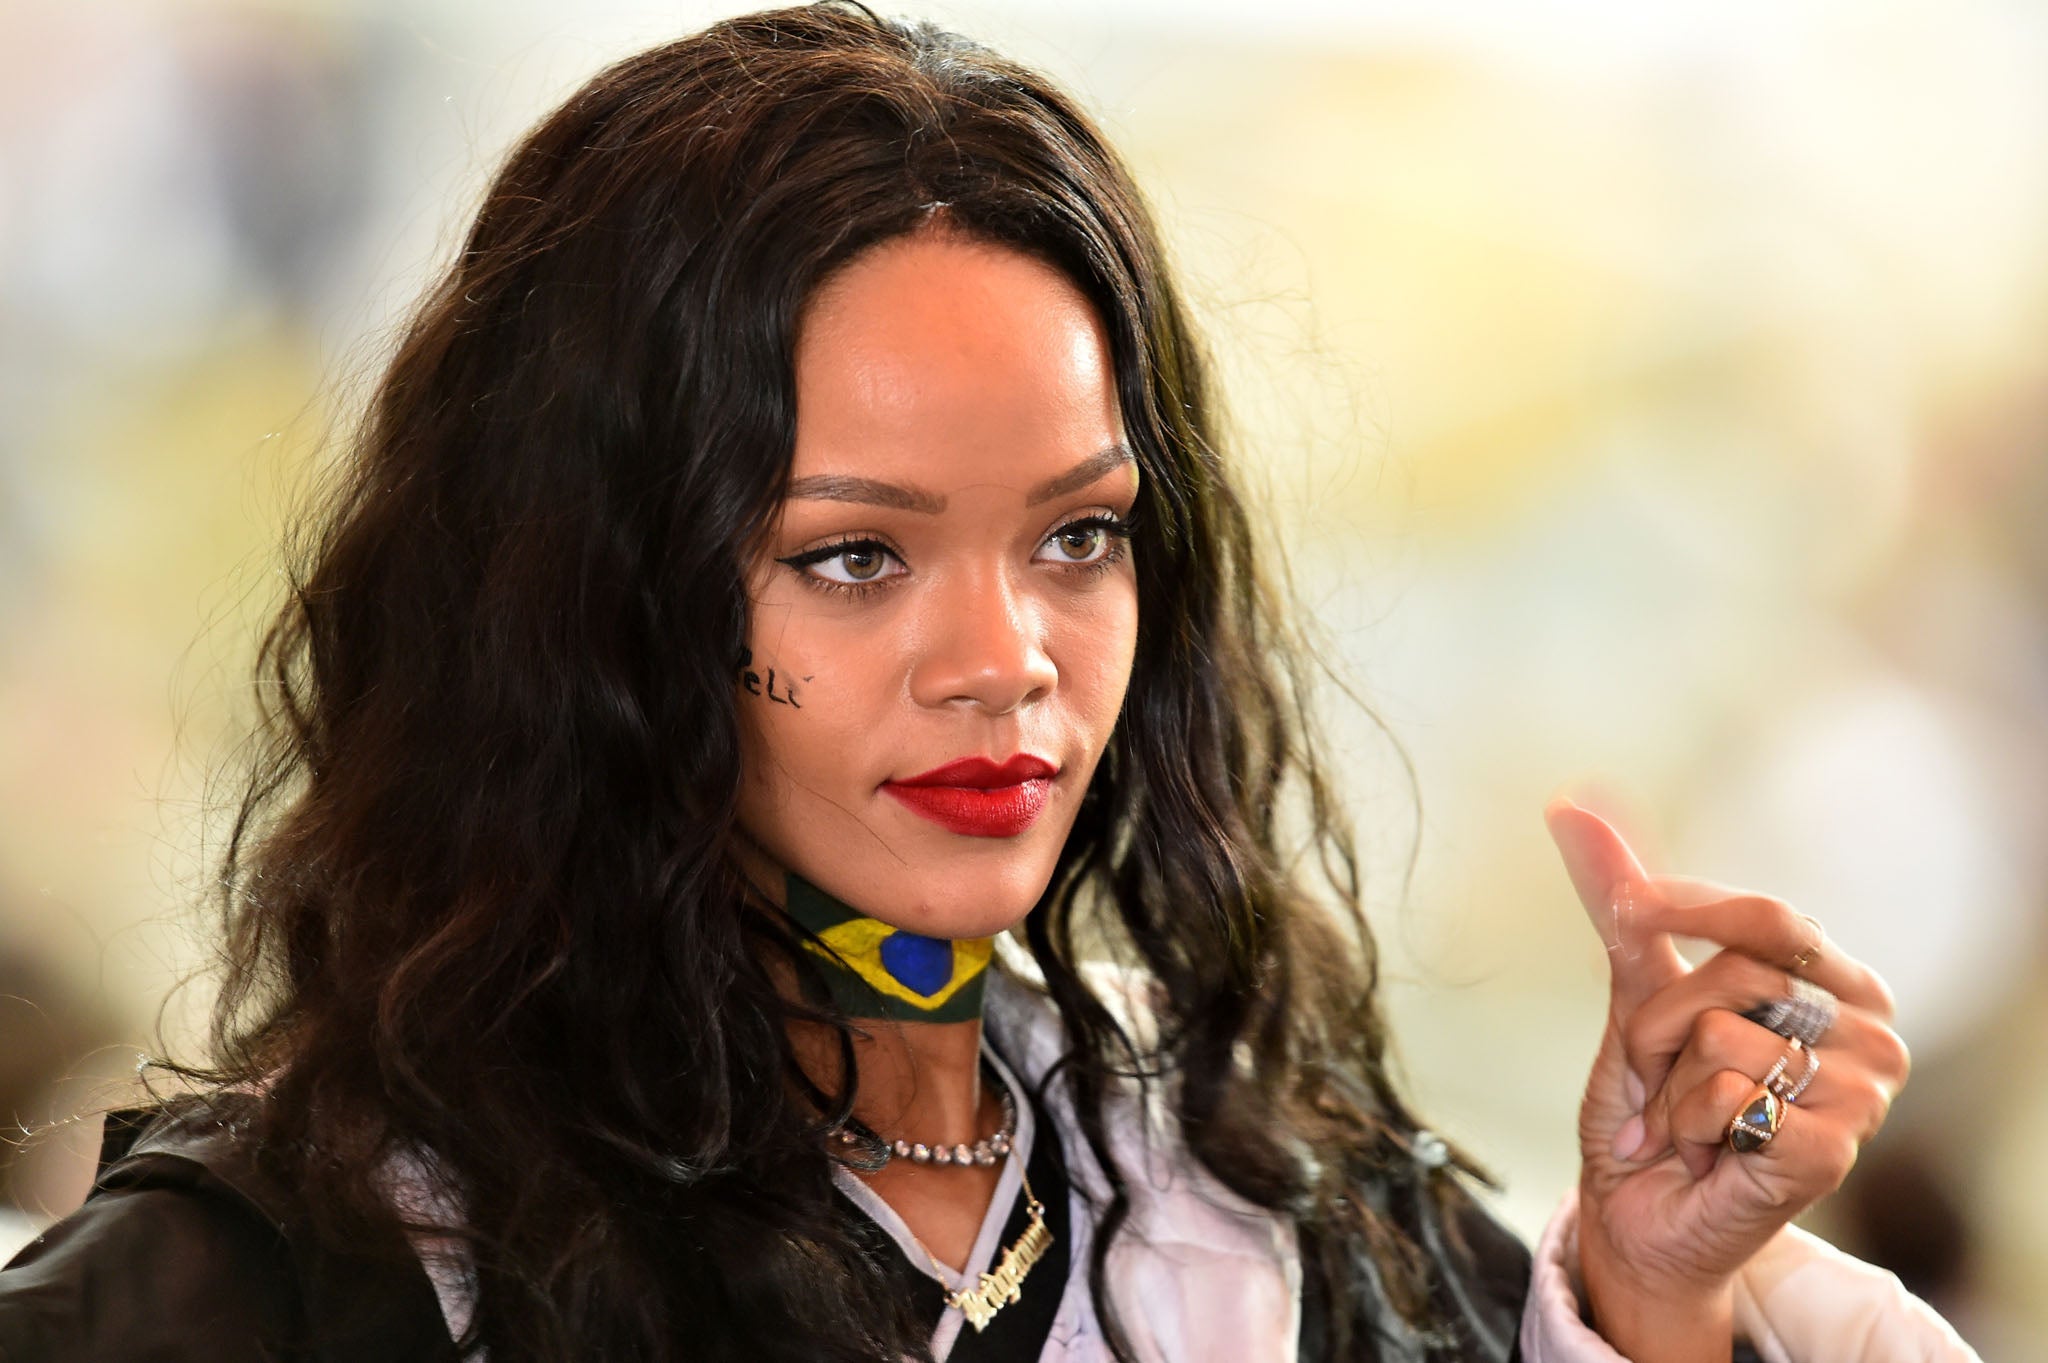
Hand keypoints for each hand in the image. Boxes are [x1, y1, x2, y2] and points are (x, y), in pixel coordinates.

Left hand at [1544, 795, 1910, 1362]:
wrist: (1636, 1214)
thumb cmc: (1648, 1106)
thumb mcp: (1632, 993)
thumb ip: (1619, 900)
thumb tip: (1572, 806)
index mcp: (1837, 982)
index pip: (1768, 916)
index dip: (1682, 909)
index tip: (1627, 911)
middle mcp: (1867, 1030)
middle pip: (1736, 971)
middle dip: (1661, 1024)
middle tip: (1659, 1075)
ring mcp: (1861, 1093)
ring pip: (1721, 1034)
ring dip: (1670, 1085)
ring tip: (1685, 1121)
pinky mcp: (1834, 1149)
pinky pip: (1726, 1095)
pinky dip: (1688, 1124)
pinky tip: (1708, 1155)